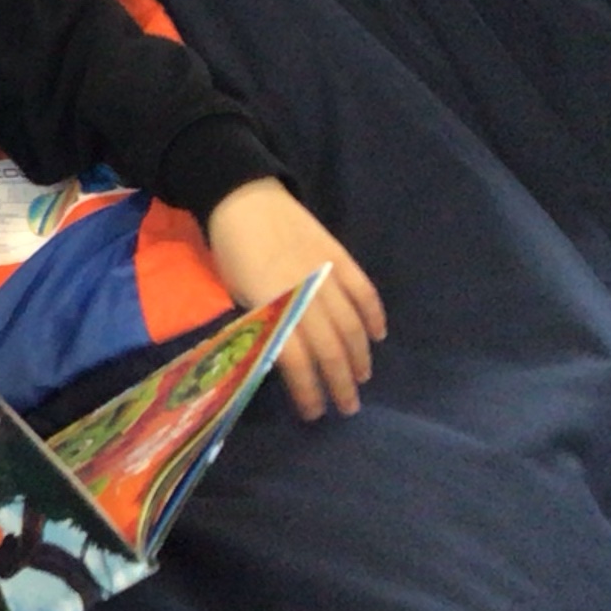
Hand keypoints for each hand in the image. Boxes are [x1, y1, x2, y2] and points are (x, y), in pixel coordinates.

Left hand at [203, 178, 386, 420]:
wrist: (244, 198)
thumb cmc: (232, 252)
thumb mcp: (239, 295)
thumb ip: (264, 324)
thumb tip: (282, 358)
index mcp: (274, 305)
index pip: (296, 359)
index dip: (308, 390)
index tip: (313, 413)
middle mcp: (305, 292)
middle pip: (330, 347)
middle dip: (340, 382)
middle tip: (347, 407)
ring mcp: (328, 273)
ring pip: (352, 324)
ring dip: (360, 355)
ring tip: (362, 378)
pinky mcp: (340, 256)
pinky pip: (364, 290)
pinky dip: (373, 315)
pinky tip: (377, 335)